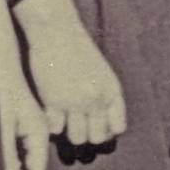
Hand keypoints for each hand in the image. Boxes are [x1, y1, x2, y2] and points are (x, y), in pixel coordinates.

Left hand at [0, 54, 48, 169]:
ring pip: (26, 162)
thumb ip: (6, 152)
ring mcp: (32, 132)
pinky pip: (20, 153)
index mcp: (39, 134)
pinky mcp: (23, 129)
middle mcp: (39, 135)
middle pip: (33, 169)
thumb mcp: (1, 124)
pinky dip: (10, 163)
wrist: (1, 67)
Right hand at [26, 18, 127, 148]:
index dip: (108, 131)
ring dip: (70, 132)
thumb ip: (105, 96)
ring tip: (64, 119)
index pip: (118, 127)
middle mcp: (97, 99)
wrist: (56, 31)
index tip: (97, 125)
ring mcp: (75, 102)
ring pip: (77, 138)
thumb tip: (106, 126)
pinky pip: (55, 129)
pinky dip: (52, 124)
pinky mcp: (53, 101)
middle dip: (88, 134)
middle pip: (97, 138)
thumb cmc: (78, 49)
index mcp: (112, 91)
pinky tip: (50, 113)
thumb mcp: (101, 71)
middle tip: (78, 124)